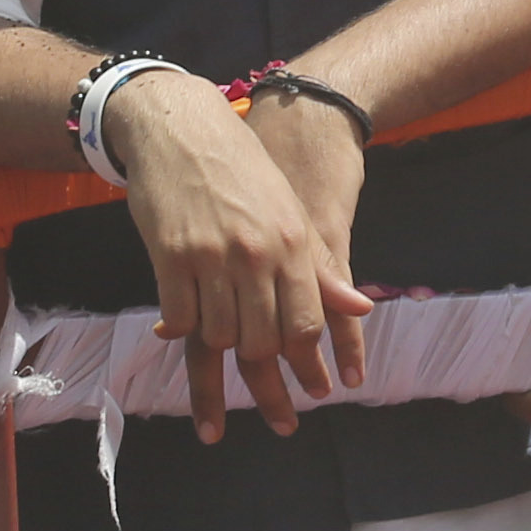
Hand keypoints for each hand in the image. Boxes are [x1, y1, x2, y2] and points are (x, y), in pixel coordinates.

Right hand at [110, 68, 367, 438]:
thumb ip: (319, 268)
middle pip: (261, 341)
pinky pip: (179, 319)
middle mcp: (255, 253)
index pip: (304, 322)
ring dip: (220, 348)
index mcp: (292, 242)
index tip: (313, 393)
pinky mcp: (169, 256)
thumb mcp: (289, 212)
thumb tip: (360, 310)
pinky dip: (182, 328)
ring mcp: (210, 255)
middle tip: (271, 403)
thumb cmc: (242, 170)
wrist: (181, 127)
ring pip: (219, 336)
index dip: (308, 364)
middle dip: (266, 379)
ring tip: (219, 349)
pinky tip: (181, 325)